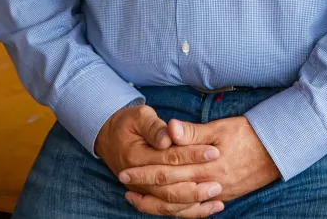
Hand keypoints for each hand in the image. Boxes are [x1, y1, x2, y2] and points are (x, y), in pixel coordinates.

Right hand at [95, 104, 222, 216]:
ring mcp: (143, 190)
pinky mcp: (149, 195)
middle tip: (218, 182)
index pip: (169, 158)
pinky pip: (168, 209)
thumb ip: (154, 127)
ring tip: (216, 197)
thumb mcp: (139, 116)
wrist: (108, 138)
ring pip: (170, 204)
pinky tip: (208, 208)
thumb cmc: (127, 123)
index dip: (192, 155)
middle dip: (196, 185)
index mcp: (137, 156)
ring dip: (194, 203)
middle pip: (170, 186)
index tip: (214, 151)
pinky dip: (188, 211)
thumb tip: (168, 137)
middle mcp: (139, 179)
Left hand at [120, 116, 280, 214]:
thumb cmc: (247, 134)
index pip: (167, 173)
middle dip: (145, 188)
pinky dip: (181, 211)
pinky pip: (197, 210)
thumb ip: (193, 132)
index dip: (144, 173)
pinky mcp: (224, 197)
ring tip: (138, 199)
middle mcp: (208, 185)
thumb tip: (170, 129)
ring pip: (181, 206)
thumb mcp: (220, 128)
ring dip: (157, 204)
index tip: (125, 170)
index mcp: (204, 166)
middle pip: (170, 191)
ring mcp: (216, 194)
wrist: (277, 149)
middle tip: (123, 183)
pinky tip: (169, 209)